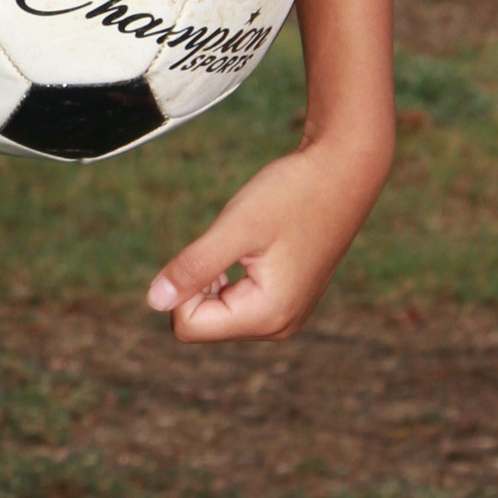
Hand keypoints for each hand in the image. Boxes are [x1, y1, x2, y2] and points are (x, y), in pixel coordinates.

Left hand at [146, 133, 390, 343]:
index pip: (187, 326)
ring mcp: (286, 316)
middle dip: (199, 282)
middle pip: (202, 322)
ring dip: (215, 277)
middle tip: (229, 243)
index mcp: (267, 315)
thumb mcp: (236, 227)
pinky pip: (237, 302)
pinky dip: (230, 276)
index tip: (211, 247)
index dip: (182, 284)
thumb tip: (153, 301)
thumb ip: (195, 266)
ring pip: (217, 312)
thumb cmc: (291, 194)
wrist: (344, 171)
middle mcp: (279, 326)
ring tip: (245, 244)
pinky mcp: (287, 300)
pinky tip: (252, 248)